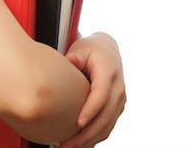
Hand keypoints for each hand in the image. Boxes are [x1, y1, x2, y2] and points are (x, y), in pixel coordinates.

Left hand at [58, 32, 125, 147]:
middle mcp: (118, 89)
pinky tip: (78, 144)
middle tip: (65, 143)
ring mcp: (119, 101)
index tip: (77, 123)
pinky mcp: (116, 109)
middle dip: (86, 133)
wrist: (107, 51)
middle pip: (105, 117)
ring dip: (88, 140)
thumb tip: (72, 60)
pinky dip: (93, 138)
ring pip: (107, 127)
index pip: (101, 95)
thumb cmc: (90, 50)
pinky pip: (106, 128)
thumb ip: (76, 56)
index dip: (91, 110)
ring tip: (67, 146)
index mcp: (109, 73)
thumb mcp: (82, 48)